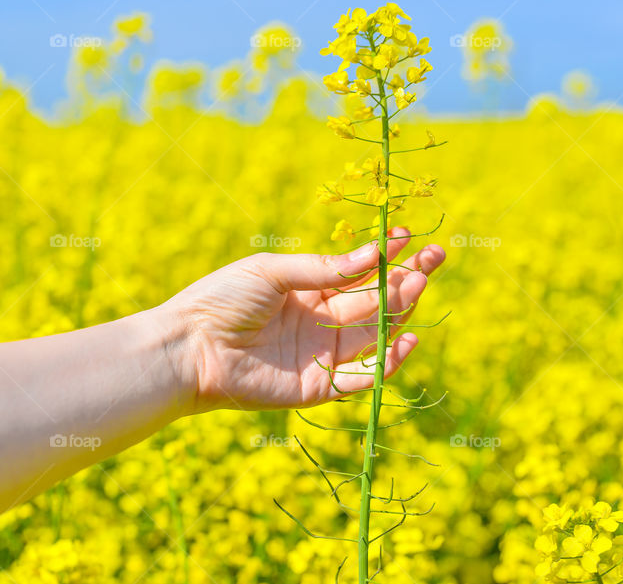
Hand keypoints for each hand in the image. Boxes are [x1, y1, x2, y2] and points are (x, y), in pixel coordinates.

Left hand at [166, 227, 444, 412]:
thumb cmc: (222, 301)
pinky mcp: (317, 387)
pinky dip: (386, 363)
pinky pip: (360, 378)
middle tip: (433, 257)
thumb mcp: (273, 271)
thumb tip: (374, 254)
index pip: (360, 273)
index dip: (387, 256)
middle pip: (375, 301)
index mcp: (309, 290)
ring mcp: (321, 354)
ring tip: (420, 284)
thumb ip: (323, 268)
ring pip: (374, 334)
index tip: (410, 236)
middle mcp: (321, 322)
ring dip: (401, 311)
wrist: (189, 347)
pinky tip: (406, 339)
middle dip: (405, 279)